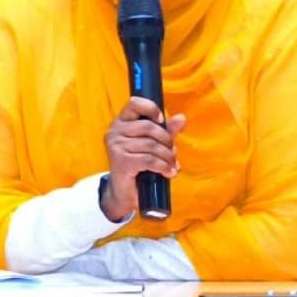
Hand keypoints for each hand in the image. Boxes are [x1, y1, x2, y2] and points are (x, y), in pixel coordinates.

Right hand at [102, 96, 185, 221]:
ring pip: (151, 145)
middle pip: (148, 127)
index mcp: (121, 122)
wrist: (125, 192)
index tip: (161, 120)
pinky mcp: (121, 162)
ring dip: (167, 157)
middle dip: (166, 140)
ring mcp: (116, 147)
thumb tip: (181, 118)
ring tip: (172, 165)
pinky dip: (163, 167)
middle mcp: (114, 131)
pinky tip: (169, 173)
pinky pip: (149, 160)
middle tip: (173, 152)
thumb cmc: (138, 165)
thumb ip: (166, 130)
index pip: (134, 103)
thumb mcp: (153, 145)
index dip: (151, 109)